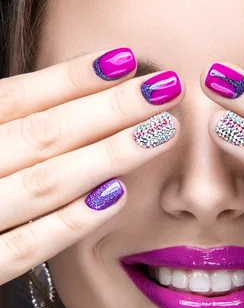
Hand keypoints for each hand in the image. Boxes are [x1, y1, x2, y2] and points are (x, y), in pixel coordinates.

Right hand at [0, 48, 182, 285]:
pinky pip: (25, 248)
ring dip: (106, 155)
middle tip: (164, 89)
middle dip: (108, 110)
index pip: (14, 99)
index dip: (71, 78)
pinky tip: (117, 196)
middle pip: (40, 134)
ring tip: (159, 133)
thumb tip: (62, 98)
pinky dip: (70, 221)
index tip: (126, 60)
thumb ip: (2, 130)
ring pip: (42, 183)